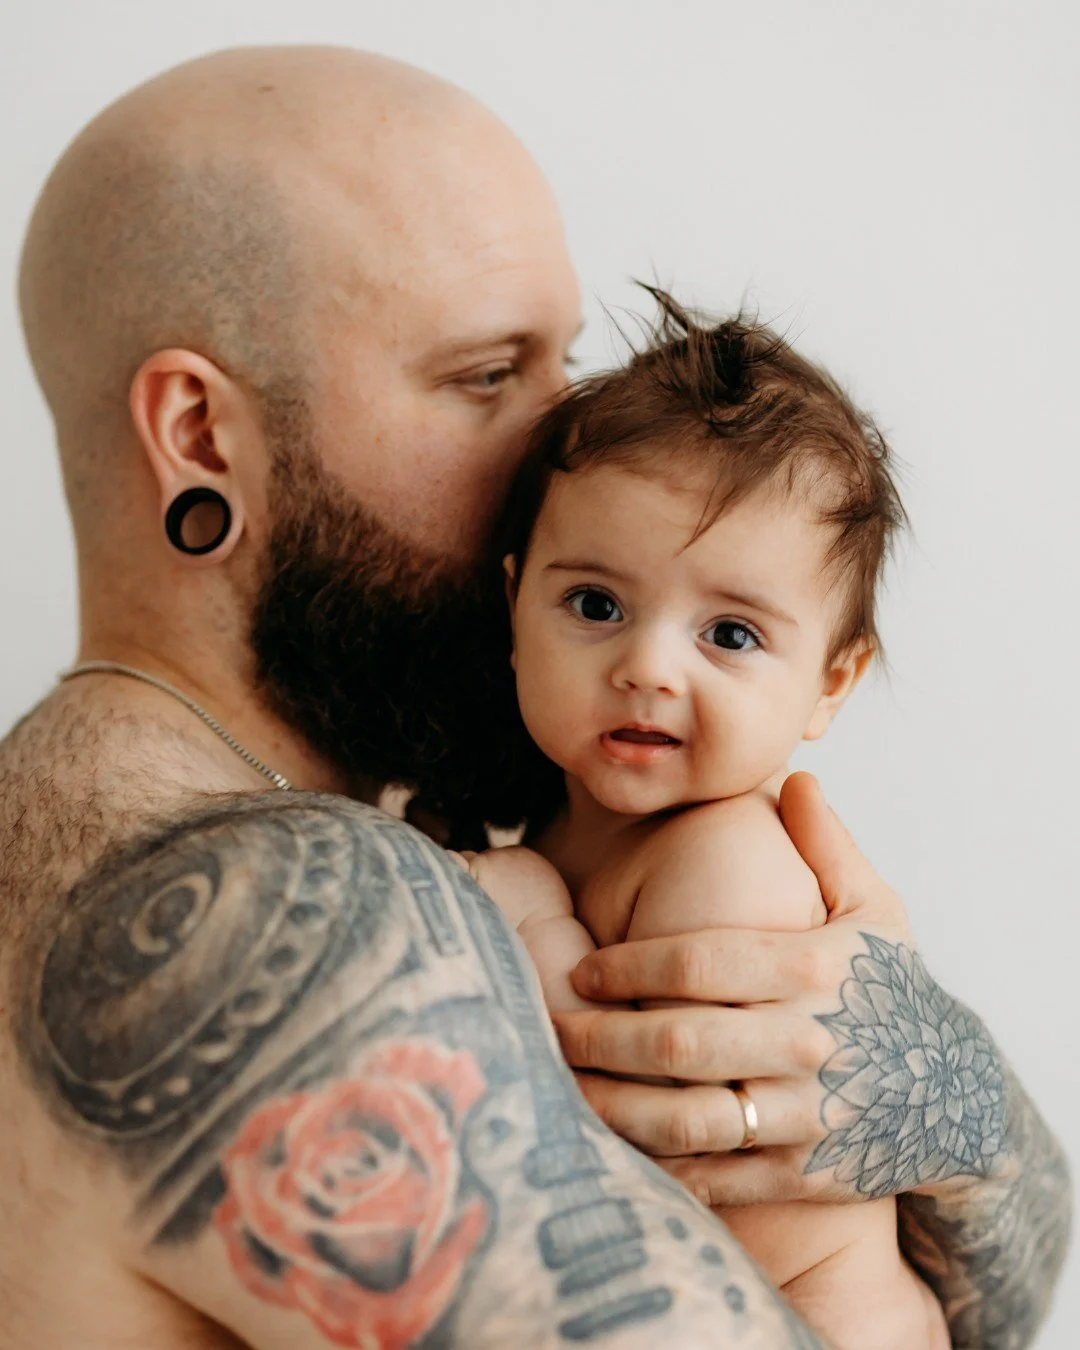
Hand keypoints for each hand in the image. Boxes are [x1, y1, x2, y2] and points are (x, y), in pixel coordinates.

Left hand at [554, 772, 1005, 1208]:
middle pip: (680, 1041)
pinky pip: (716, 1174)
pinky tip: (616, 1145)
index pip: (696, 962)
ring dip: (614, 1105)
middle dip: (601, 1035)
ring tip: (567, 1085)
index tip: (581, 970)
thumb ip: (829, 846)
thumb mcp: (877, 911)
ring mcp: (807, 1114)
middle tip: (552, 1026)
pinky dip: (658, 1164)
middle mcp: (809, 1041)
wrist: (956, 1097)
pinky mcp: (804, 1173)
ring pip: (688, 1117)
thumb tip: (794, 777)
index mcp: (814, 968)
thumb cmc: (895, 990)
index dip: (627, 965)